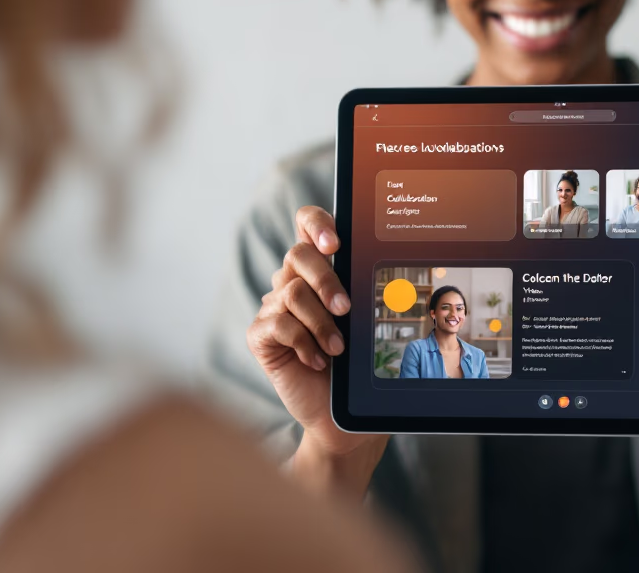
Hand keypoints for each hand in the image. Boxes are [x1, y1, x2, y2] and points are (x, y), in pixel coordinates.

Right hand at [246, 206, 386, 493]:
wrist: (339, 415)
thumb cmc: (356, 364)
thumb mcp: (364, 322)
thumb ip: (361, 290)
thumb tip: (378, 265)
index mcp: (318, 271)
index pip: (307, 225)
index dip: (316, 223)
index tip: (335, 242)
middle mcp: (292, 283)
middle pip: (298, 255)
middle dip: (326, 279)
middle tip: (346, 308)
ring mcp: (273, 308)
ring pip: (291, 292)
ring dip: (321, 322)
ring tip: (338, 349)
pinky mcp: (260, 336)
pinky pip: (277, 324)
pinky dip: (304, 343)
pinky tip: (318, 361)